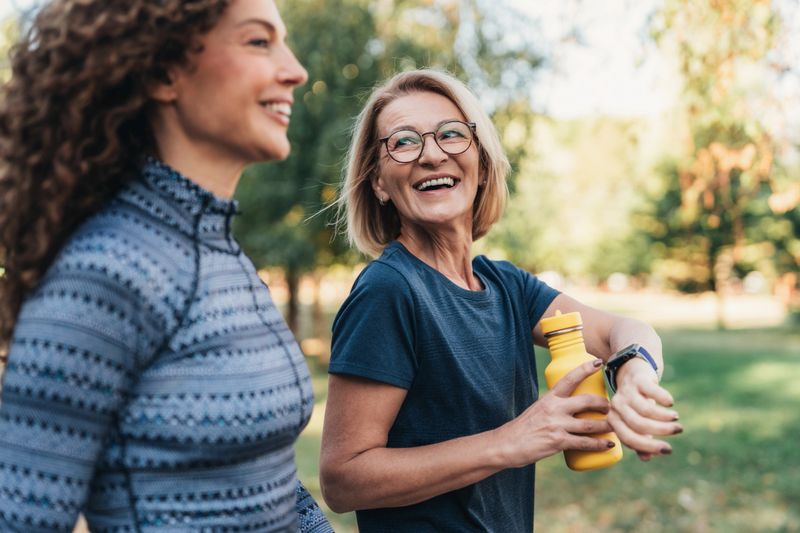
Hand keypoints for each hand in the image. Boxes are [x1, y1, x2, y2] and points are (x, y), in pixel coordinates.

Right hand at [495, 359, 615, 467]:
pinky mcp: (558, 441)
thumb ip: (555, 408)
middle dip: (604, 404)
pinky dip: (600, 444)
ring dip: (608, 426)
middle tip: (612, 408)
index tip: (599, 362)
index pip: (570, 378)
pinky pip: (585, 442)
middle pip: (586, 401)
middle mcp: (554, 408)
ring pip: (590, 424)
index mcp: (549, 398)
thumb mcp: (538, 410)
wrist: (507, 444)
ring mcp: (556, 425)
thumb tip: (575, 412)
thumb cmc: (524, 428)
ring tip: (617, 426)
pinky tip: (609, 444)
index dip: (585, 369)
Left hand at [607, 358, 681, 460]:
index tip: (667, 450)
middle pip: (639, 425)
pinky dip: (664, 399)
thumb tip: (646, 458)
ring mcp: (626, 391)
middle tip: (678, 430)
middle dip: (661, 431)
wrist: (633, 372)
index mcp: (613, 420)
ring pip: (646, 410)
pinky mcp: (638, 379)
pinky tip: (670, 403)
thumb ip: (640, 440)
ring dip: (665, 417)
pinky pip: (652, 392)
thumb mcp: (637, 422)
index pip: (628, 438)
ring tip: (676, 418)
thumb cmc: (636, 404)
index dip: (649, 446)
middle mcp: (616, 406)